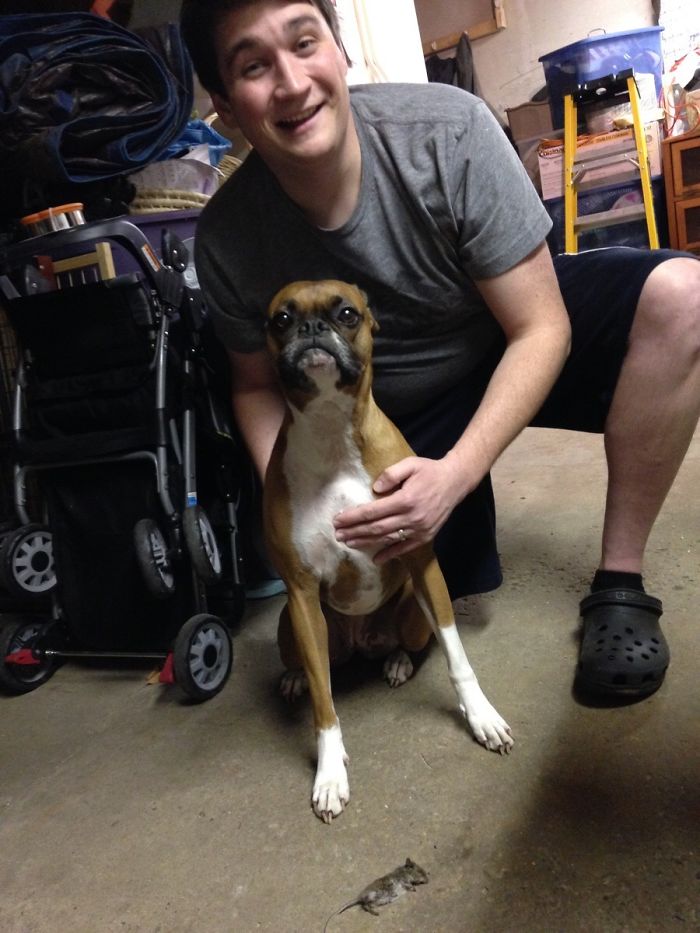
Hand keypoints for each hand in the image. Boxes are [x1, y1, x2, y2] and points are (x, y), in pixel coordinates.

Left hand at [333, 455, 466, 562]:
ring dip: (366, 542)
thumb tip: (374, 489)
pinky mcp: (426, 536)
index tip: (338, 519)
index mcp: (405, 499)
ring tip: (348, 543)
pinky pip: (404, 548)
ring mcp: (419, 529)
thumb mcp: (410, 464)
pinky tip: (375, 559)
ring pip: (387, 539)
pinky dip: (389, 554)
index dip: (353, 517)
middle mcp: (412, 517)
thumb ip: (391, 474)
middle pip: (376, 528)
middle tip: (337, 534)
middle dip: (354, 531)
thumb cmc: (429, 471)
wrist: (455, 481)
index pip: (372, 511)